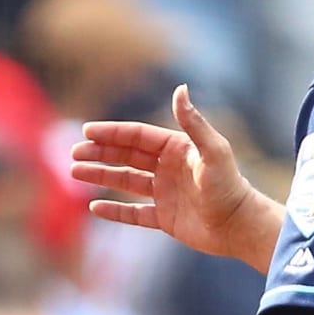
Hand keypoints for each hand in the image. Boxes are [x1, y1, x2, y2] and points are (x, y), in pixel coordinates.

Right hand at [71, 85, 279, 272]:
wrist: (240, 226)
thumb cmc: (229, 187)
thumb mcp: (213, 151)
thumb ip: (193, 122)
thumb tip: (180, 88)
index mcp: (176, 148)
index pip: (137, 136)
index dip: (111, 133)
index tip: (87, 131)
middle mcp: (168, 168)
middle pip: (126, 156)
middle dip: (99, 152)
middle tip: (73, 152)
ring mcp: (164, 193)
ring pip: (125, 181)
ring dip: (101, 176)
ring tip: (75, 172)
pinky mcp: (165, 218)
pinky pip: (134, 213)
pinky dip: (115, 210)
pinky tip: (95, 207)